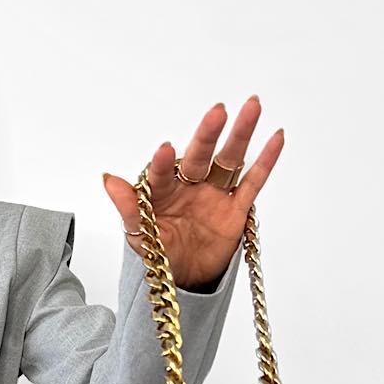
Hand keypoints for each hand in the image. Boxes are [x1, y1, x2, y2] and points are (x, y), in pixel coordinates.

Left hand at [102, 95, 284, 290]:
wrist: (185, 277)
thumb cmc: (160, 252)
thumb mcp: (140, 235)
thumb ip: (129, 206)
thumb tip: (108, 179)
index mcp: (163, 190)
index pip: (162, 173)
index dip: (163, 163)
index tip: (164, 150)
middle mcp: (190, 185)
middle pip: (200, 156)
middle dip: (208, 135)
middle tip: (217, 112)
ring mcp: (215, 194)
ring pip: (229, 160)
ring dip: (240, 135)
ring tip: (252, 106)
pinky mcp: (236, 209)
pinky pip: (252, 183)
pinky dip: (265, 161)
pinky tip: (275, 137)